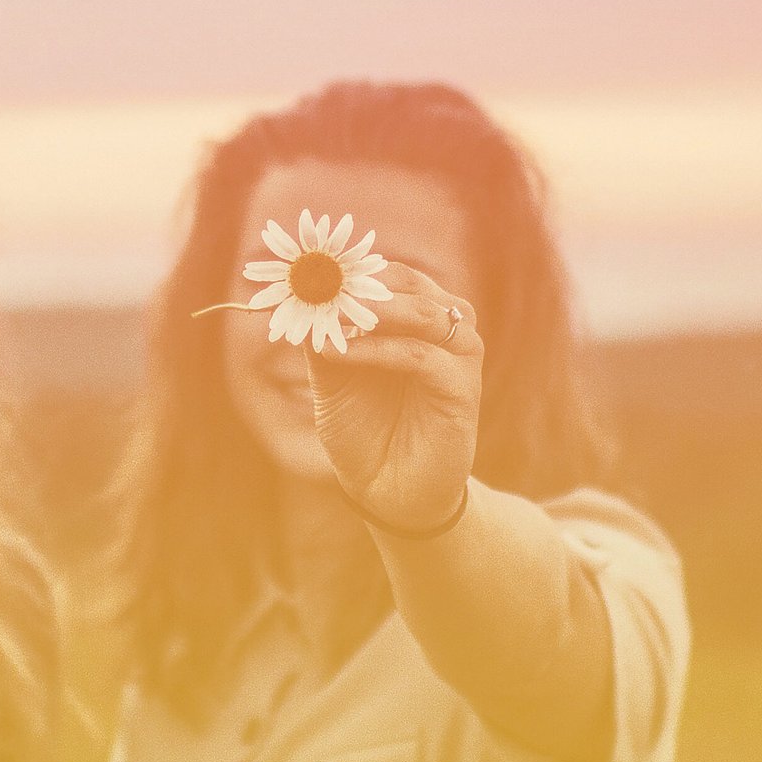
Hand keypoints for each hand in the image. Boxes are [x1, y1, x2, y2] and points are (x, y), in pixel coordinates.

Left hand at [302, 261, 481, 532]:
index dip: (352, 270)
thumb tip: (299, 299)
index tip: (308, 270)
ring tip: (329, 315)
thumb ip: (323, 339)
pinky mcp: (462, 390)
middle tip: (318, 286)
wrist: (388, 492)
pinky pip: (421, 356)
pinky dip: (379, 350)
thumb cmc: (364, 431)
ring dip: (373, 310)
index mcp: (418, 320)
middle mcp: (445, 330)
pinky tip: (342, 352)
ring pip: (423, 314)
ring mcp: (459, 358)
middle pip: (410, 286)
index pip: (393, 275)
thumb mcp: (333, 380)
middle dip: (361, 284)